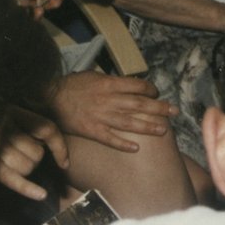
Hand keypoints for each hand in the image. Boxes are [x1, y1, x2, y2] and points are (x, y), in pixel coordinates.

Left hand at [0, 0, 65, 18]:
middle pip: (36, 2)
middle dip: (49, 2)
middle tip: (58, 2)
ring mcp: (8, 9)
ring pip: (30, 13)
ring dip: (39, 12)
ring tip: (40, 11)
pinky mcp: (3, 20)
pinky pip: (19, 23)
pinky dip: (28, 21)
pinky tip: (31, 18)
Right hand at [0, 107, 69, 199]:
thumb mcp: (3, 122)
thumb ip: (25, 128)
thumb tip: (53, 150)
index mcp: (13, 111)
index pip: (47, 129)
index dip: (60, 146)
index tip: (65, 164)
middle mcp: (6, 124)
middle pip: (38, 153)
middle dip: (31, 161)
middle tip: (13, 157)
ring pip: (28, 167)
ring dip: (22, 171)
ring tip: (4, 163)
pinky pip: (14, 179)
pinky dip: (28, 188)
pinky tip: (40, 194)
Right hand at [51, 72, 178, 151]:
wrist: (50, 99)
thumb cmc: (71, 86)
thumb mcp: (92, 76)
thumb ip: (110, 81)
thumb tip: (127, 85)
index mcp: (108, 84)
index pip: (136, 86)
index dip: (150, 90)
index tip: (157, 94)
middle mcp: (108, 100)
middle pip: (138, 104)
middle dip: (158, 108)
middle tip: (174, 112)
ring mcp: (101, 116)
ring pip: (129, 122)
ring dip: (148, 126)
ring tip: (164, 130)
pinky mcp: (92, 130)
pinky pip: (110, 138)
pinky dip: (123, 143)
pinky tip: (137, 147)